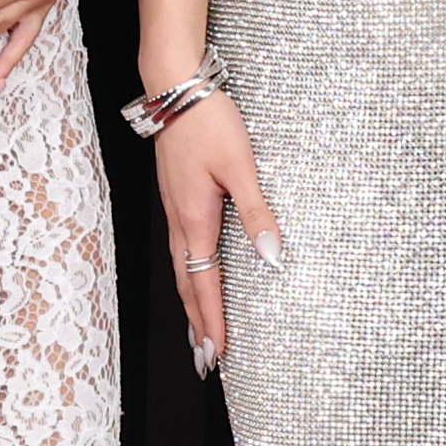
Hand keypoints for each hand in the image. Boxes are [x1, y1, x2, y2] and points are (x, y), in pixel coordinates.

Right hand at [149, 91, 286, 376]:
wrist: (175, 86)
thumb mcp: (241, 165)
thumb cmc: (208, 121)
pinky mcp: (176, 196)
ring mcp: (174, 208)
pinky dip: (188, 275)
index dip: (211, 320)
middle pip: (187, 284)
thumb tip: (271, 255)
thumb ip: (256, 212)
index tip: (217, 353)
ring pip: (181, 268)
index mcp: (194, 218)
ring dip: (191, 304)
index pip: (203, 283)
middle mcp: (180, 219)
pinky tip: (194, 276)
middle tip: (205, 360)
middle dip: (196, 324)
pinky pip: (181, 249)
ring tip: (197, 332)